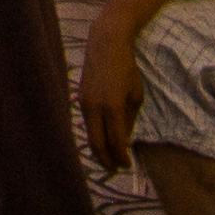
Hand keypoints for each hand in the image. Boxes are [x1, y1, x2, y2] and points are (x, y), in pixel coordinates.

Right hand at [76, 17, 144, 173]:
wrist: (106, 44)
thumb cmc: (126, 68)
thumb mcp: (135, 95)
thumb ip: (129, 119)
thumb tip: (124, 140)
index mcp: (112, 107)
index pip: (116, 141)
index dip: (122, 157)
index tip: (128, 165)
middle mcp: (94, 107)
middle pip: (97, 144)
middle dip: (106, 160)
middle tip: (116, 170)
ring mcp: (84, 103)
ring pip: (89, 135)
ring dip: (99, 149)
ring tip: (109, 159)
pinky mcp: (79, 98)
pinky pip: (87, 123)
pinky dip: (94, 135)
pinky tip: (102, 139)